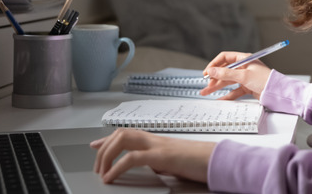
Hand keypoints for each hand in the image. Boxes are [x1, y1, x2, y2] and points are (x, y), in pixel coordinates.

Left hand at [91, 129, 214, 183]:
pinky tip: (111, 178)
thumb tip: (150, 168)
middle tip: (97, 167)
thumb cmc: (198, 163)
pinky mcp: (161, 156)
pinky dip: (117, 168)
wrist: (216, 160)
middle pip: (121, 133)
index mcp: (157, 140)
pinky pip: (132, 158)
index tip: (95, 145)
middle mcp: (155, 139)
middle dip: (104, 149)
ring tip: (101, 172)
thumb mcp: (173, 163)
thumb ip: (159, 162)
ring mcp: (157, 145)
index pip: (127, 133)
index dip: (108, 139)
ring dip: (107, 155)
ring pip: (123, 139)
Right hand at [200, 51, 271, 99]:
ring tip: (207, 92)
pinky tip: (220, 99)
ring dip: (217, 86)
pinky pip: (234, 90)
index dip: (214, 64)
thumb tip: (211, 71)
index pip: (225, 58)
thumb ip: (226, 74)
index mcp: (244, 59)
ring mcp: (245, 77)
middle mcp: (244, 67)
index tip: (207, 72)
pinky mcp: (247, 86)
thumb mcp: (243, 76)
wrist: (277, 92)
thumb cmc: (265, 80)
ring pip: (228, 81)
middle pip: (225, 71)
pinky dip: (227, 94)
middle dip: (214, 78)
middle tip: (205, 85)